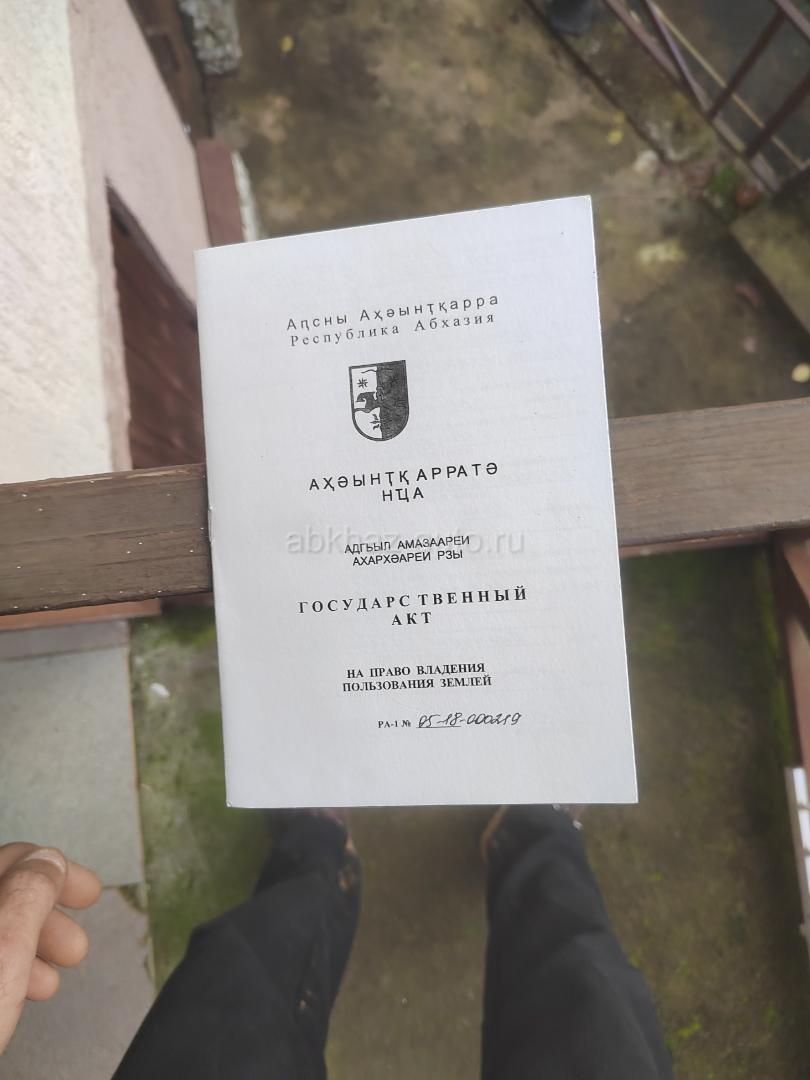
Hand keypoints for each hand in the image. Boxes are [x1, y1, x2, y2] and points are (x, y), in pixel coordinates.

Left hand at [0, 843, 101, 1053]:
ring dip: (30, 948)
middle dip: (46, 917)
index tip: (84, 889)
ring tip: (57, 974)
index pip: (6, 859)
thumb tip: (49, 862)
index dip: (53, 868)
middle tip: (75, 939)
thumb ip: (30, 895)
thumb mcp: (3, 951)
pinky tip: (23, 994)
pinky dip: (6, 972)